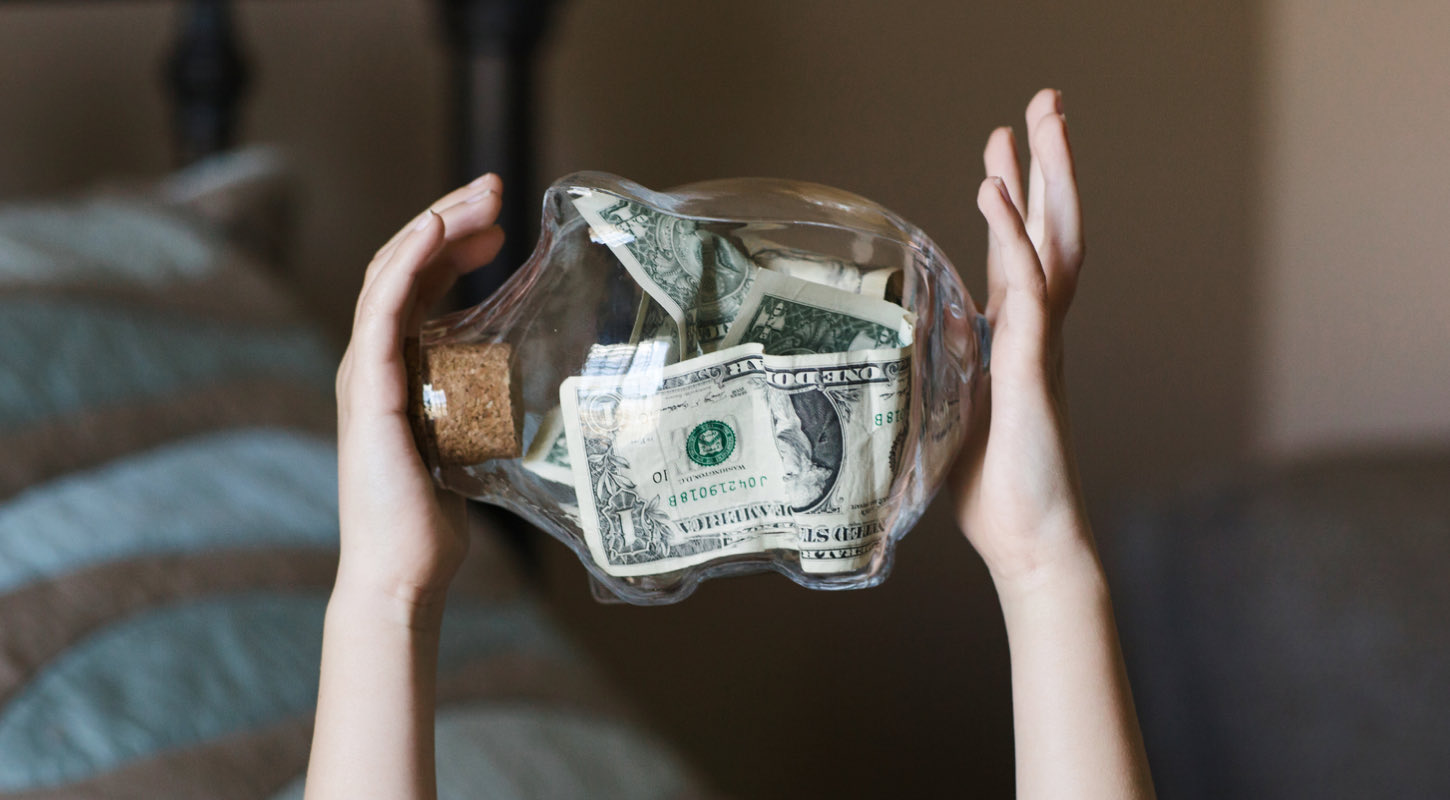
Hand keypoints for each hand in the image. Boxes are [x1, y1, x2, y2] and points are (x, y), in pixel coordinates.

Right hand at [334, 174, 505, 620]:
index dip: (451, 246)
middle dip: (447, 220)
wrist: (404, 572)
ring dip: (433, 226)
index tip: (499, 226)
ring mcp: (366, 374)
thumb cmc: (434, 521)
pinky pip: (382, 312)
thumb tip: (535, 396)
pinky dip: (406, 265)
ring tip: (479, 198)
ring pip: (389, 275)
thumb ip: (482, 410)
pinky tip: (434, 232)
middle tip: (494, 188)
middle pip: (403, 266)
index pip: (416, 287)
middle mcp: (374, 363)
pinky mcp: (370, 391)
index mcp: (397, 370)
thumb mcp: (468, 444)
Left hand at [951, 89, 1091, 589]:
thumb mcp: (949, 418)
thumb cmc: (991, 491)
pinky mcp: (1031, 368)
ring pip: (1052, 241)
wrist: (1028, 540)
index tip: (998, 157)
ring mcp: (1039, 346)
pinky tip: (995, 192)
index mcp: (1016, 342)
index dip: (1012, 203)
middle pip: (1051, 229)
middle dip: (1047, 164)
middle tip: (1042, 103)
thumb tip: (889, 367)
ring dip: (1044, 176)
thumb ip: (935, 380)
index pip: (1020, 254)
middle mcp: (1035, 332)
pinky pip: (1028, 288)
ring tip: (1037, 117)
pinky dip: (1012, 235)